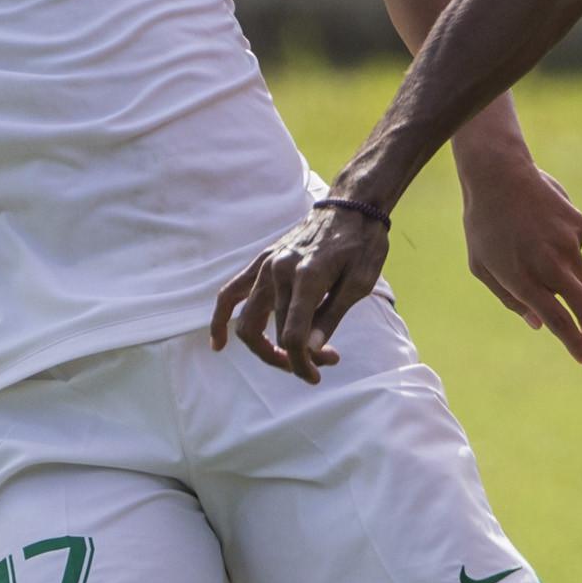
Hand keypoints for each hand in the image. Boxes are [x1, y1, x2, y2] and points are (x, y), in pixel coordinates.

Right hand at [210, 203, 389, 383]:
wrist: (350, 206)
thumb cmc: (362, 244)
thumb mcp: (360, 282)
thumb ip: (332, 317)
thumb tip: (311, 351)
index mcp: (308, 277)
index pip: (294, 335)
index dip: (302, 363)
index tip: (315, 376)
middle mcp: (280, 271)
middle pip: (275, 332)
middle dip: (296, 356)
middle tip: (323, 361)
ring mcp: (266, 266)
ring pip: (248, 320)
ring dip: (264, 348)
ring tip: (284, 359)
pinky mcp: (261, 262)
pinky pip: (230, 293)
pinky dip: (220, 319)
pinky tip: (218, 343)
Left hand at [458, 153, 581, 364]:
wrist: (499, 174)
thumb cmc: (483, 225)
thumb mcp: (483, 267)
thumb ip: (510, 299)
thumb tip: (538, 324)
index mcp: (524, 279)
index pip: (558, 321)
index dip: (574, 343)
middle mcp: (550, 264)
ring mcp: (568, 243)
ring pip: (578, 275)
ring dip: (563, 276)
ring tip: (533, 250)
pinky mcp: (578, 225)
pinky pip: (576, 248)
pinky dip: (563, 247)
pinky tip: (541, 226)